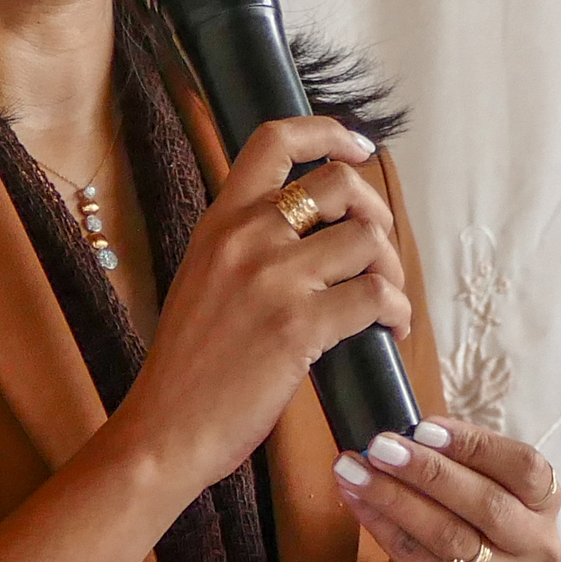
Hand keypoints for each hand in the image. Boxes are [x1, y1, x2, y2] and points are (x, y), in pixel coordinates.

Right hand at [111, 116, 409, 500]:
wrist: (164, 429)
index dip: (328, 132)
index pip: (274, 141)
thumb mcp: (203, 280)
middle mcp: (246, 238)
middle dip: (376, 214)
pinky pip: (377, 296)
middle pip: (341, 185)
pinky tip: (388, 331)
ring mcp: (273, 280)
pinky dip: (396, 312)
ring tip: (384, 302)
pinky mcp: (299, 326)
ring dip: (392, 270)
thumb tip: (317, 233)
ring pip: (368, 240)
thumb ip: (247, 246)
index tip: (359, 148)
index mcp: (219, 221)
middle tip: (377, 253)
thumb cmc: (190, 367)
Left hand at [336, 417, 560, 561]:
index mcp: (544, 506)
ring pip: (446, 532)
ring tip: (355, 470)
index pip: (525, 467)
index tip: (425, 428)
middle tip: (382, 446)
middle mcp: (535, 546)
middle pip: (487, 502)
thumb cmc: (460, 534)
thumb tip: (401, 435)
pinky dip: (379, 523)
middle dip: (429, 470)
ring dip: (394, 496)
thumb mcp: (471, 494)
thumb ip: (453, 464)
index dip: (476, 445)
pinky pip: (412, 556)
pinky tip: (355, 498)